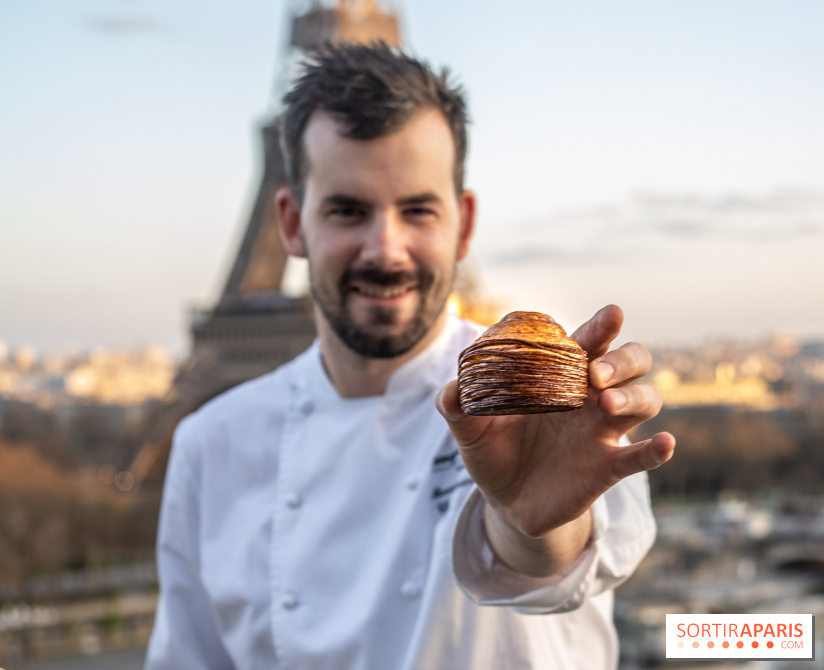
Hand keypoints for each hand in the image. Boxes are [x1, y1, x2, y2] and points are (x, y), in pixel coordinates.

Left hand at [436, 305, 674, 572]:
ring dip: (633, 396)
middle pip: (630, 362)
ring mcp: (602, 431)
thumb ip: (456, 406)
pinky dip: (657, 449)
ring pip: (644, 400)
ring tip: (607, 403)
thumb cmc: (492, 453)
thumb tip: (450, 389)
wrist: (505, 503)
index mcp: (558, 378)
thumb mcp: (469, 429)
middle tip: (594, 373)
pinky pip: (641, 456)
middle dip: (622, 359)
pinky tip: (664, 443)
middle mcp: (588, 397)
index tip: (611, 315)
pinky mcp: (607, 467)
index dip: (602, 327)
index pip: (587, 343)